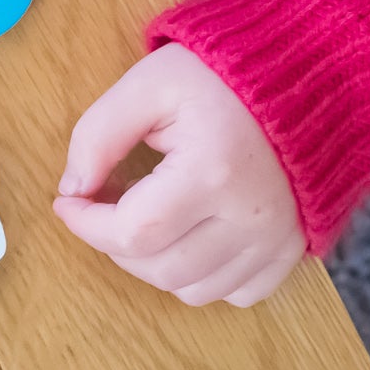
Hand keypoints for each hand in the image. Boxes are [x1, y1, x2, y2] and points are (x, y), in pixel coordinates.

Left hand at [53, 42, 304, 306]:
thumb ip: (99, 134)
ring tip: (142, 214)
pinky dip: (200, 276)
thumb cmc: (218, 75)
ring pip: (195, 290)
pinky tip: (186, 233)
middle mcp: (251, 219)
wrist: (302, 75)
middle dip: (114, 244)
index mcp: (212, 172)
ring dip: (153, 263)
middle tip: (101, 204)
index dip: (87, 225)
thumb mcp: (148, 85)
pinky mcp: (293, 250)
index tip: (67, 202)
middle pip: (162, 270)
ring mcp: (277, 241)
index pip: (135, 231)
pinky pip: (237, 293)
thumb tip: (72, 188)